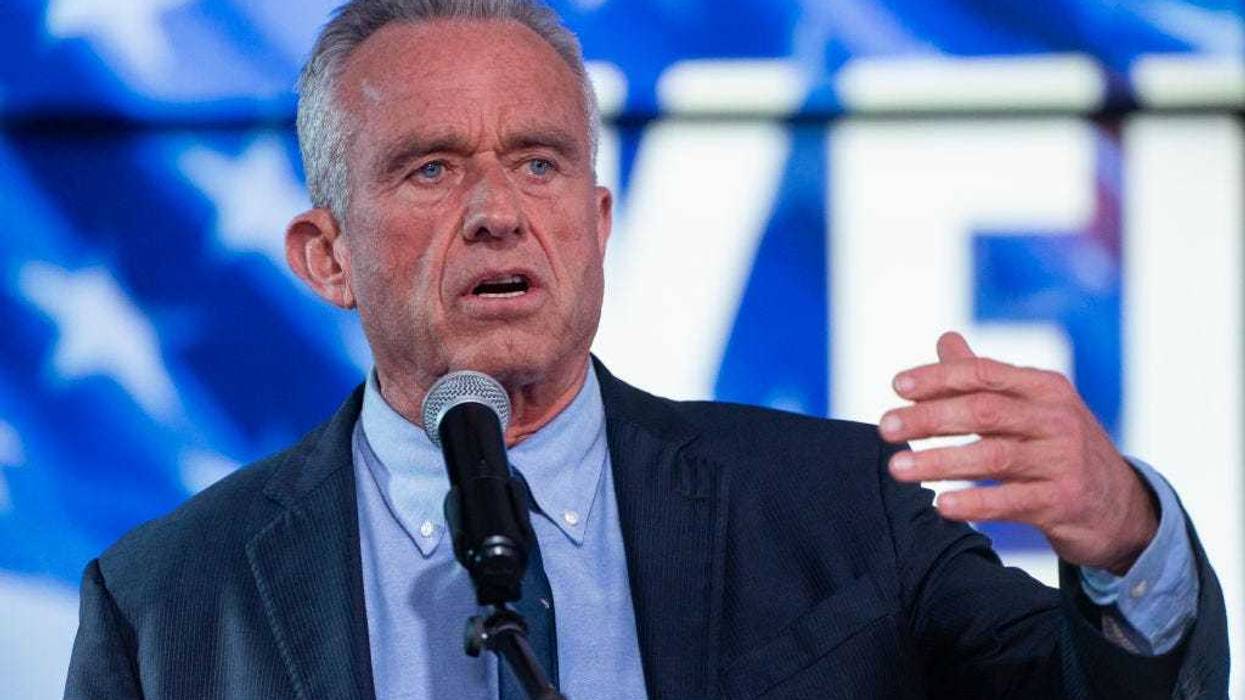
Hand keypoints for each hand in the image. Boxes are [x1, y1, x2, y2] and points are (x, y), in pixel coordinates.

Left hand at [880, 331, 1156, 574]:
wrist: (1120, 507)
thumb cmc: (1059, 448)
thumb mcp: (1032, 407)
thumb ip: (985, 378)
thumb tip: (944, 339)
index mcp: (1045, 387)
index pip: (984, 373)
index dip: (938, 378)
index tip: (897, 387)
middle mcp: (1056, 418)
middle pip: (983, 411)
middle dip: (928, 418)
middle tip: (885, 428)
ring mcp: (1063, 460)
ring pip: (992, 456)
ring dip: (939, 461)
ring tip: (897, 468)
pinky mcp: (1064, 501)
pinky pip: (1012, 501)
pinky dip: (975, 502)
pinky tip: (941, 505)